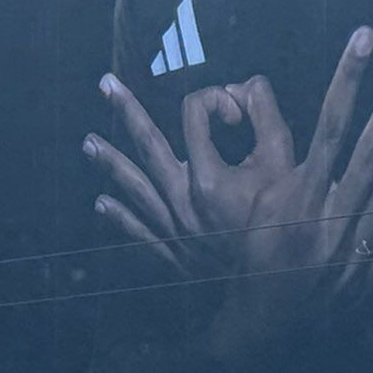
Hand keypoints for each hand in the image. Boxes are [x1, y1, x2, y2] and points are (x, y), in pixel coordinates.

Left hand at [84, 73, 269, 276]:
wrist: (276, 288)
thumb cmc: (285, 224)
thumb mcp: (285, 162)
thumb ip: (267, 116)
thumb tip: (249, 84)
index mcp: (208, 176)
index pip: (196, 115)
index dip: (217, 100)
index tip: (238, 113)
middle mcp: (182, 199)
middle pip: (149, 145)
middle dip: (127, 111)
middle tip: (105, 84)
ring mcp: (173, 227)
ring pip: (135, 187)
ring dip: (111, 163)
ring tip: (87, 142)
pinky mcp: (173, 252)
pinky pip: (138, 231)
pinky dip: (119, 216)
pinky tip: (101, 203)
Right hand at [224, 27, 372, 291]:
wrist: (265, 330)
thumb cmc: (253, 259)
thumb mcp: (255, 208)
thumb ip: (283, 168)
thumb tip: (302, 119)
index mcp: (299, 197)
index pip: (328, 125)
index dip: (347, 78)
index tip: (365, 36)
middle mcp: (333, 217)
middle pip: (372, 145)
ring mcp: (360, 244)